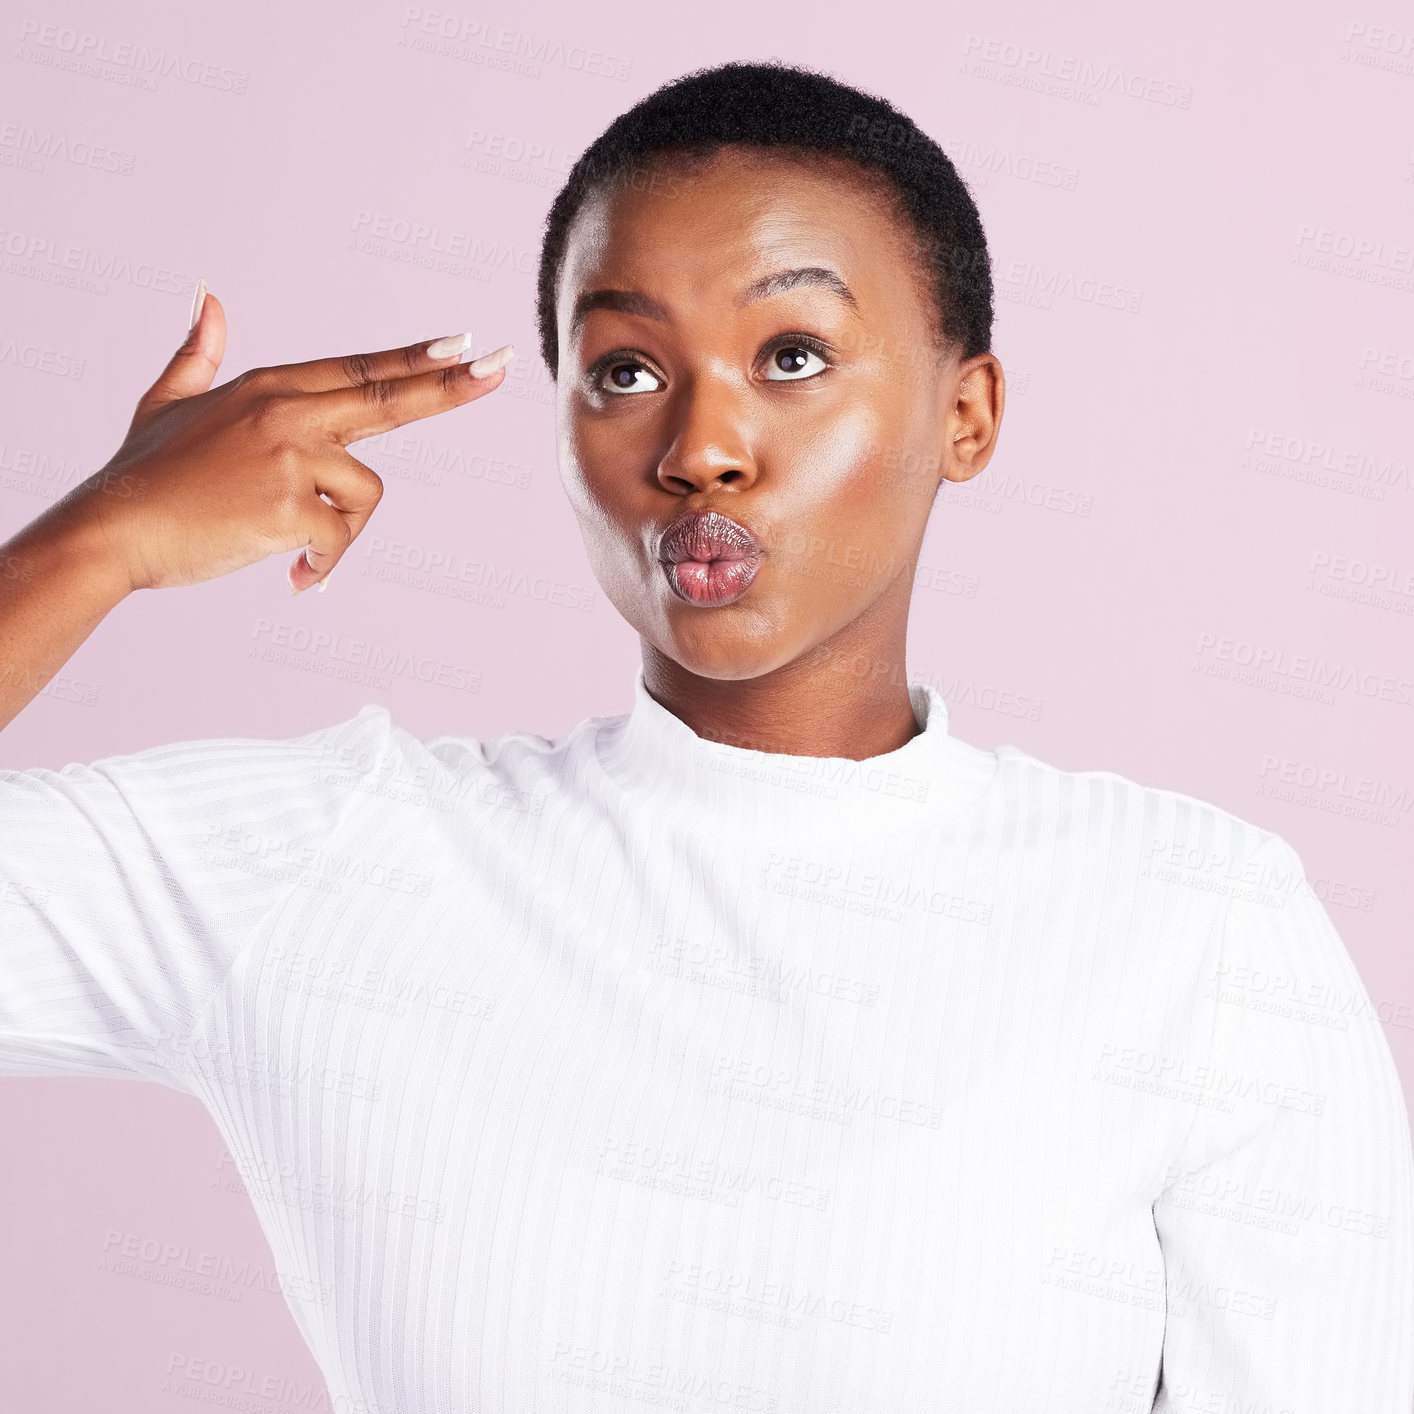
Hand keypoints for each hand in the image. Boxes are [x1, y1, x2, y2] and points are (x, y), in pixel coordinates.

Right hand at [80, 286, 512, 593]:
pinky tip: (293, 578)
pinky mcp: (289, 506)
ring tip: (293, 551)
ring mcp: (290, 457)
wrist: (113, 527)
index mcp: (269, 388)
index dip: (413, 358)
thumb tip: (207, 294)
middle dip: (451, 385)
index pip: (358, 370)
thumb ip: (198, 352)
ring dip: (340, 533)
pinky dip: (322, 567)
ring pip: (365, 496)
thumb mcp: (169, 400)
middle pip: (388, 398)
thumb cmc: (142, 472)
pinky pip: (338, 542)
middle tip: (502, 365)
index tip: (461, 342)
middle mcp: (287, 413)